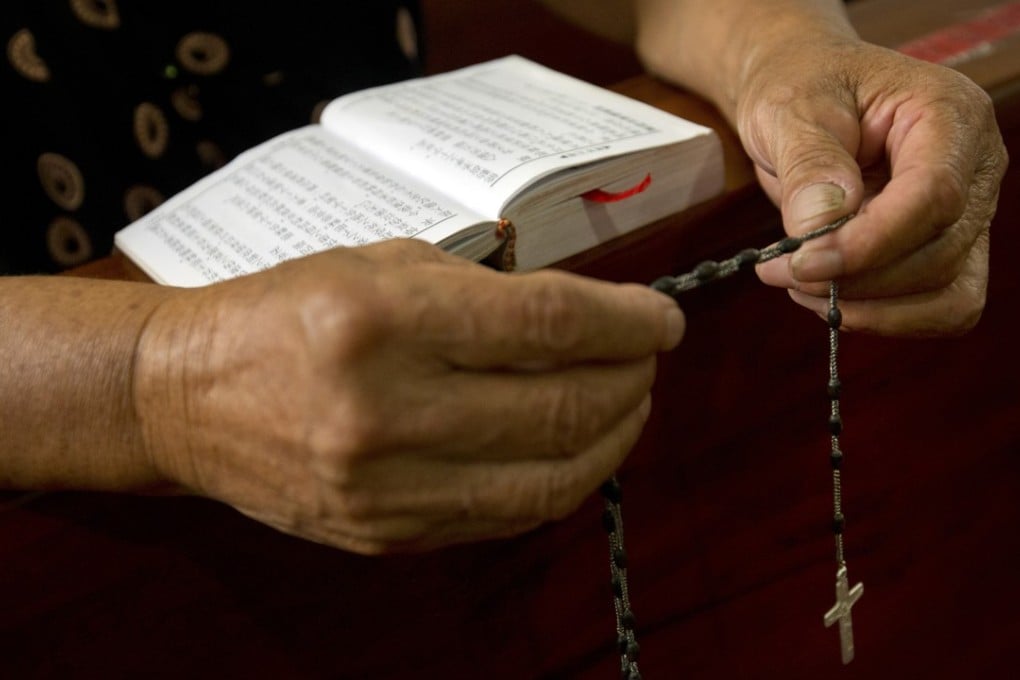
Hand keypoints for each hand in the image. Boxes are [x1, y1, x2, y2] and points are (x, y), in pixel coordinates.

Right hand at [133, 239, 682, 553]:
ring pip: (549, 480)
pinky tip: (574, 448)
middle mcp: (386, 411)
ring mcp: (387, 487)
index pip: (545, 326)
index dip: (625, 324)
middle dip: (630, 383)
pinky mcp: (388, 533)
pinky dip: (559, 480)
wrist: (188, 397)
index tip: (662, 321)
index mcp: (382, 319)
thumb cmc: (285, 311)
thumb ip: (483, 292)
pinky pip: (506, 515)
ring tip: (626, 405)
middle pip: (560, 410)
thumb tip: (583, 321)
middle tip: (647, 360)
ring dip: (611, 440)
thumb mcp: (380, 264)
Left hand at [743, 38, 1006, 335]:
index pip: (933, 195)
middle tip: (781, 270)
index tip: (803, 262)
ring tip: (798, 283)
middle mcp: (975, 168)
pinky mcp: (946, 250)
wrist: (807, 93)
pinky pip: (937, 307)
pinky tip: (828, 297)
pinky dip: (883, 316)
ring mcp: (968, 214)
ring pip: (946, 293)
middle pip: (939, 253)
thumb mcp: (791, 110)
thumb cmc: (803, 88)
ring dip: (868, 306)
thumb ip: (810, 164)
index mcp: (949, 115)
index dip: (869, 242)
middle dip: (855, 278)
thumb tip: (823, 225)